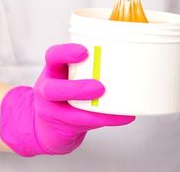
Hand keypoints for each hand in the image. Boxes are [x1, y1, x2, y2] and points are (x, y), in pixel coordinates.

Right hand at [0, 43, 134, 155]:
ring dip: (92, 109)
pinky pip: (84, 125)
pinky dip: (106, 119)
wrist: (51, 125)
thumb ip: (92, 66)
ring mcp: (53, 111)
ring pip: (68, 112)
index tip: (84, 51)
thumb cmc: (66, 93)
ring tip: (112, 106)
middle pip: (53, 89)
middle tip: (99, 87)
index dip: (66, 53)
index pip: (53, 57)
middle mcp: (48, 89)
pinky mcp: (64, 127)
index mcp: (53, 70)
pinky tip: (123, 116)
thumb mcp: (72, 74)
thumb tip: (131, 56)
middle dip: (76, 89)